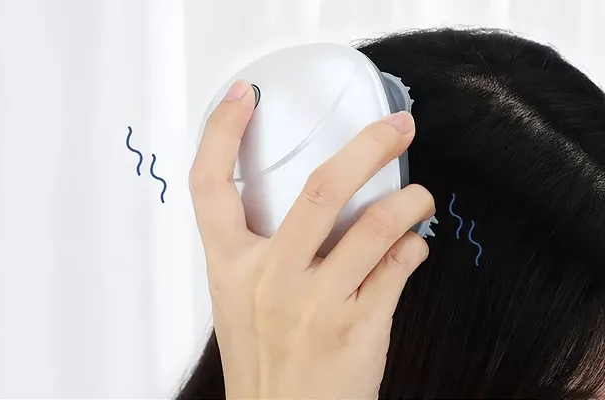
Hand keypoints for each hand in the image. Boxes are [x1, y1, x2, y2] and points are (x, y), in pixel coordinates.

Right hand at [189, 80, 434, 399]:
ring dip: (409, 202)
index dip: (220, 131)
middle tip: (395, 127)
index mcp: (231, 266)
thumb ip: (260, 253)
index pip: (210, 185)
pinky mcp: (357, 326)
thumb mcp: (239, 302)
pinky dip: (413, 249)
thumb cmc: (262, 363)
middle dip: (367, 146)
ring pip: (375, 226)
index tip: (243, 97)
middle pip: (321, 189)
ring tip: (420, 196)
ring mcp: (314, 302)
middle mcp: (270, 278)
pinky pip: (397, 268)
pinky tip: (413, 248)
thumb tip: (309, 207)